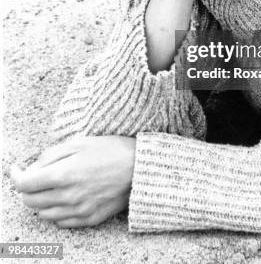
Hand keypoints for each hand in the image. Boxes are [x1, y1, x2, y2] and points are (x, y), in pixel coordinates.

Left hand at [10, 136, 135, 227]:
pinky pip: (61, 222)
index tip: (17, 169)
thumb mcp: (80, 142)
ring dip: (41, 200)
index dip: (16, 175)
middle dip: (27, 188)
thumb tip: (31, 168)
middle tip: (36, 176)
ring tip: (52, 185)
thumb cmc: (112, 150)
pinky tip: (66, 197)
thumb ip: (51, 155)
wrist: (141, 168)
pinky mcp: (89, 220)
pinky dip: (57, 211)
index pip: (23, 184)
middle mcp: (67, 197)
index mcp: (63, 174)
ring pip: (43, 214)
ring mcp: (78, 211)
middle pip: (30, 201)